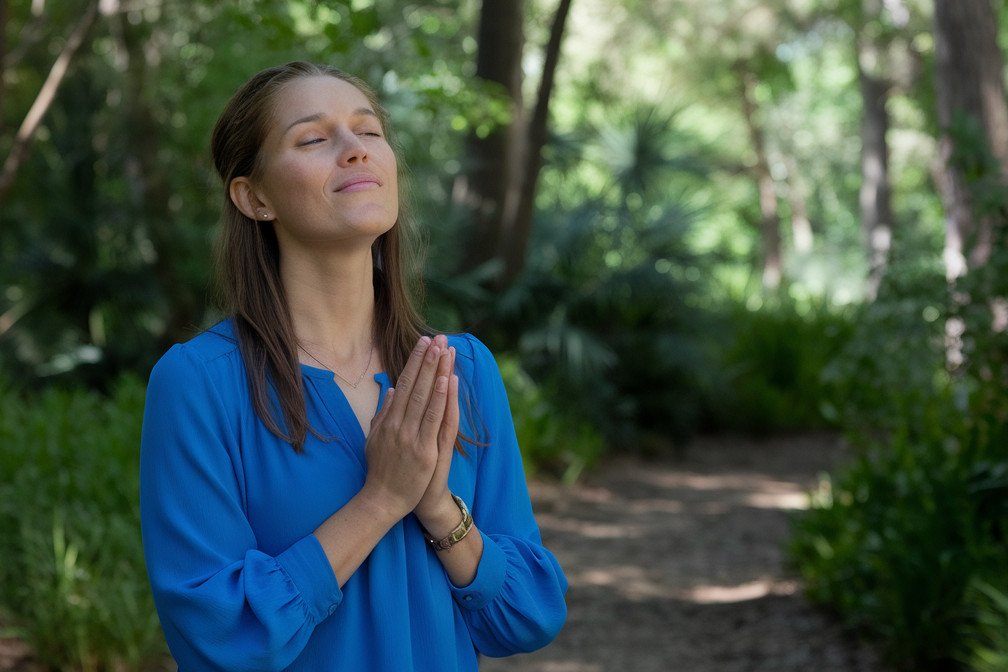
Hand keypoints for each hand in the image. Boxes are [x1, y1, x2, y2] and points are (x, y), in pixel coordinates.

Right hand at [361, 335, 454, 519]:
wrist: (383, 501)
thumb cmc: (380, 470)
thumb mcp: (374, 438)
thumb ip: (383, 414)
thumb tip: (390, 389)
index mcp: (388, 421)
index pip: (403, 383)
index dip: (414, 362)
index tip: (423, 343)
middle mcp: (398, 425)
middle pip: (415, 386)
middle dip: (426, 359)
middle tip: (436, 337)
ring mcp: (412, 437)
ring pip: (426, 397)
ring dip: (436, 371)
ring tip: (443, 350)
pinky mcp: (425, 451)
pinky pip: (435, 420)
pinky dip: (441, 399)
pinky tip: (446, 380)